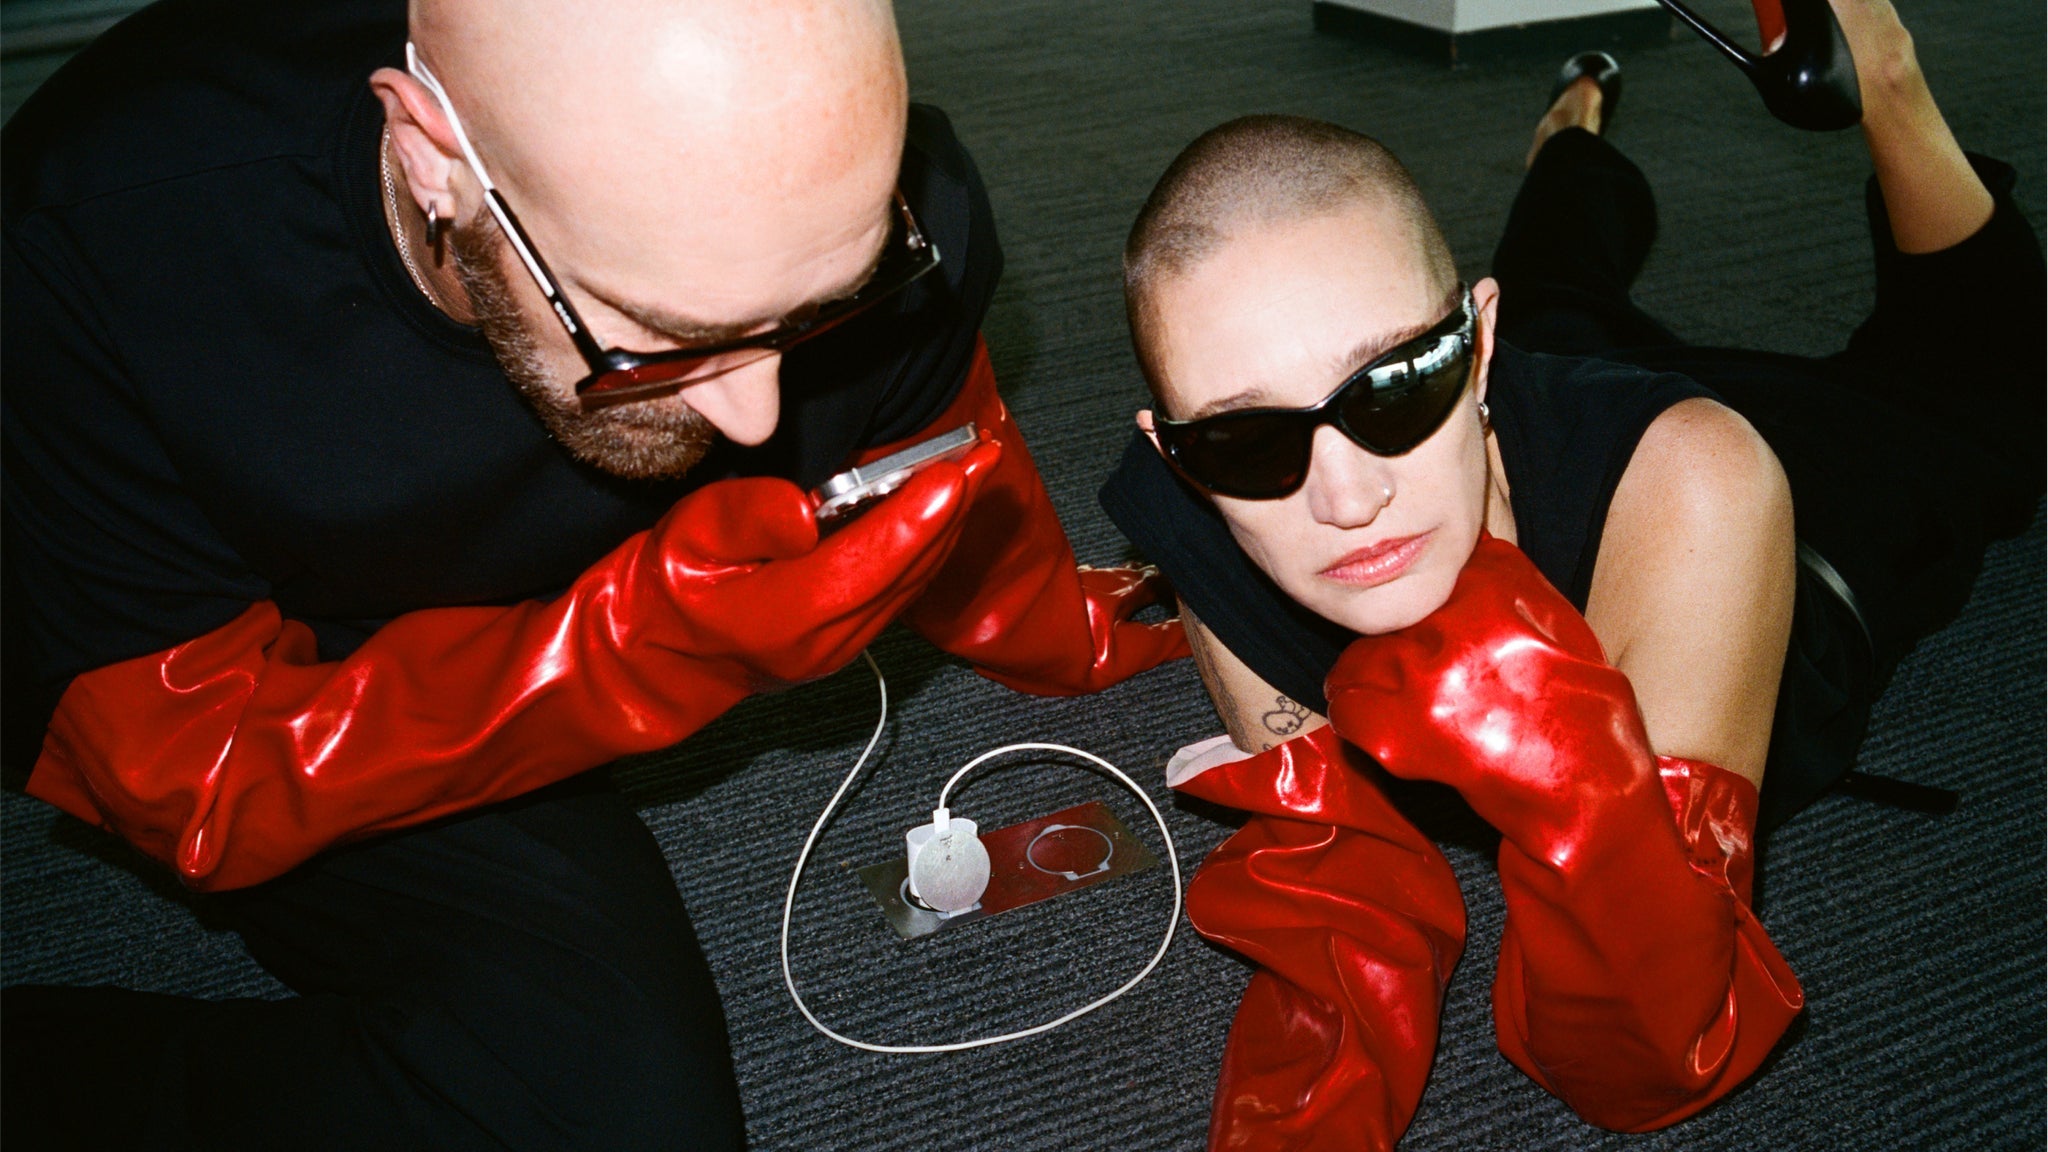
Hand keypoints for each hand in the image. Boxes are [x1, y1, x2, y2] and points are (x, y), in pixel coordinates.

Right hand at [642, 437, 999, 685]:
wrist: (661, 655)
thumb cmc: (667, 588)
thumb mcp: (686, 539)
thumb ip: (747, 519)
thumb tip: (806, 509)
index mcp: (781, 620)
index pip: (862, 566)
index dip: (913, 520)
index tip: (953, 475)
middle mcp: (823, 644)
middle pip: (903, 573)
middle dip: (950, 511)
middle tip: (983, 453)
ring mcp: (842, 648)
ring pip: (911, 583)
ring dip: (948, 525)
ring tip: (976, 467)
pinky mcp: (850, 640)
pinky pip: (901, 590)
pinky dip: (927, 545)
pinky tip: (944, 504)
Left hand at [1325, 534, 1656, 854]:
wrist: (1590, 789)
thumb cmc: (1585, 709)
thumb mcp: (1560, 621)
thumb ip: (1506, 580)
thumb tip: (1465, 548)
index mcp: (1490, 589)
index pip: (1428, 573)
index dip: (1426, 601)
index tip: (1430, 625)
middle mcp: (1449, 628)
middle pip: (1390, 617)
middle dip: (1399, 640)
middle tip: (1415, 667)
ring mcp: (1420, 680)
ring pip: (1359, 657)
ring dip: (1368, 673)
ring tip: (1387, 692)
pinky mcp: (1398, 732)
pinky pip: (1347, 705)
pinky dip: (1352, 710)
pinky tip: (1371, 719)